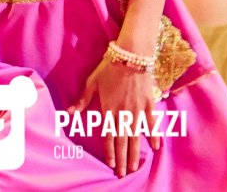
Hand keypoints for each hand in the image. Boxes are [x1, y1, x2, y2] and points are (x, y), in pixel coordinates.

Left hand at [68, 57, 159, 177]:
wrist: (131, 54)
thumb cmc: (109, 67)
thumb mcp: (92, 82)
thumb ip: (83, 99)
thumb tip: (70, 113)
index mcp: (109, 108)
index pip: (108, 135)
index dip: (109, 151)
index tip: (110, 165)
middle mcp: (123, 112)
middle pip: (122, 140)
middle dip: (122, 158)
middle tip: (123, 173)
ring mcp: (138, 109)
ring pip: (136, 135)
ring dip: (135, 152)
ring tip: (135, 166)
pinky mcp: (149, 103)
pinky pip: (152, 122)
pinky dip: (154, 135)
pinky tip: (156, 147)